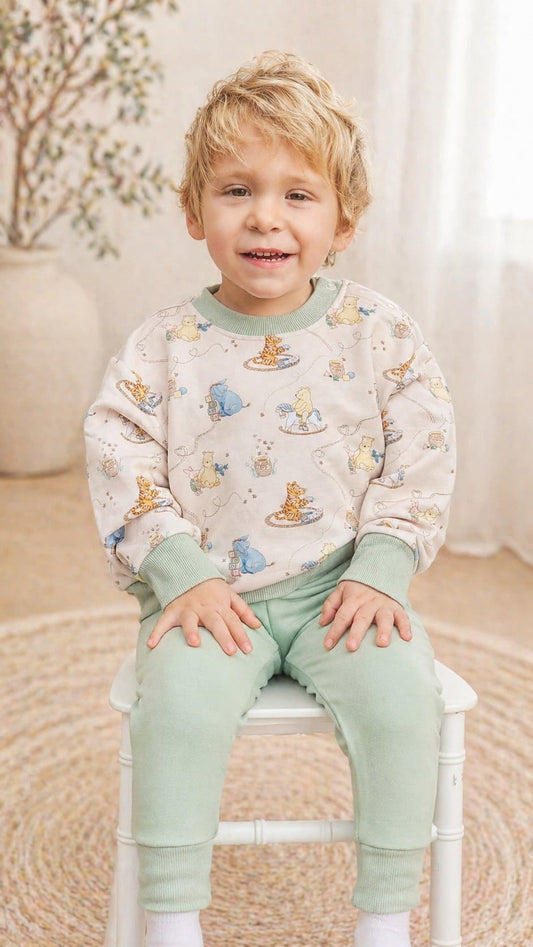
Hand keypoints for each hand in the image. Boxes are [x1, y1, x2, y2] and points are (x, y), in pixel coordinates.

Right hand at [146, 578, 260, 654]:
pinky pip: (163, 623)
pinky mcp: (172, 612)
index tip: (248, 649)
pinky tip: (152, 645)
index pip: (233, 621)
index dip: (241, 635)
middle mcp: (204, 609)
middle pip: (215, 623)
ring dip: (191, 631)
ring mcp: (187, 610)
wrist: (188, 572)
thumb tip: (257, 626)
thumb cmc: (212, 589)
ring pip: (190, 621)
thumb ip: (243, 611)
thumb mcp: (230, 595)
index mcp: (219, 606)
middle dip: (223, 636)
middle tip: (231, 651)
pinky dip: (157, 633)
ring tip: (194, 644)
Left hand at [319, 580, 411, 650]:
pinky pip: (403, 617)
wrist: (379, 571)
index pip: (342, 615)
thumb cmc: (356, 588)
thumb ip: (330, 605)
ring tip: (381, 643)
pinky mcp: (397, 608)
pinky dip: (406, 626)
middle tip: (351, 647)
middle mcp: (369, 602)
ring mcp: (384, 605)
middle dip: (356, 633)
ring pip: (384, 617)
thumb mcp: (341, 591)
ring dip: (383, 630)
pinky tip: (407, 638)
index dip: (334, 630)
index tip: (328, 645)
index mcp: (353, 599)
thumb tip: (322, 623)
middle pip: (362, 618)